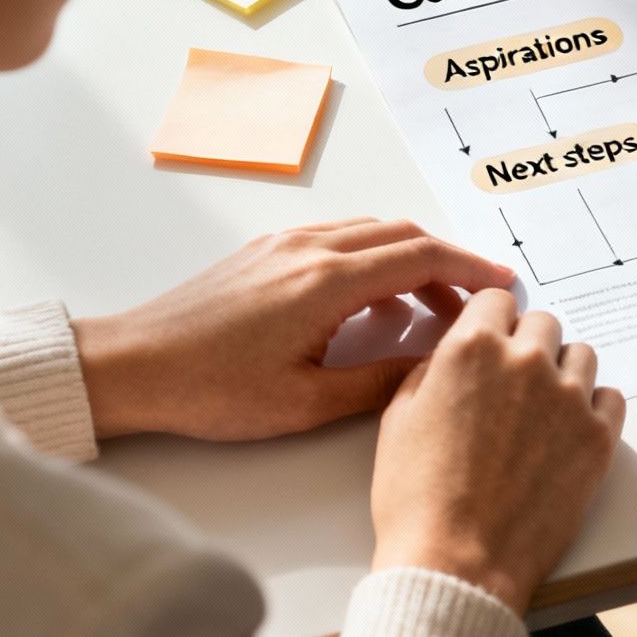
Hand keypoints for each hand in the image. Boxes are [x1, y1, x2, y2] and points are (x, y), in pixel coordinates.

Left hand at [73, 218, 515, 441]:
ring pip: (372, 233)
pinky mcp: (264, 251)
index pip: (422, 257)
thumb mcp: (304, 403)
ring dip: (412, 261)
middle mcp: (309, 248)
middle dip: (450, 265)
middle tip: (476, 305)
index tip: (505, 285)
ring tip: (430, 311)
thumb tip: (433, 369)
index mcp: (326, 281)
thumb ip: (378, 383)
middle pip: (404, 234)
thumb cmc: (208, 390)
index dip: (472, 270)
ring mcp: (284, 243)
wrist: (131, 367)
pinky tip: (374, 302)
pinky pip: (340, 239)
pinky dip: (375, 259)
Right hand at [368, 290, 625, 614]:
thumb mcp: (398, 419)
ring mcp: (569, 398)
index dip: (490, 321)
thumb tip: (451, 357)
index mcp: (472, 349)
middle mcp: (526, 362)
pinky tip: (568, 431)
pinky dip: (593, 407)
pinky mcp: (599, 437)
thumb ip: (431, 371)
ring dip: (562, 372)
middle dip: (527, 345)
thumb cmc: (418, 500)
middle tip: (512, 384)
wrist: (456, 564)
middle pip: (543, 323)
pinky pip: (610, 397)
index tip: (492, 338)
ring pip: (580, 355)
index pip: (496, 299)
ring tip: (541, 412)